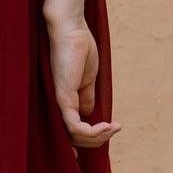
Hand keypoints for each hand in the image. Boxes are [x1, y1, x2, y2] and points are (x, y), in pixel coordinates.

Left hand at [46, 17, 122, 148]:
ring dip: (99, 137)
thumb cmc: (79, 49)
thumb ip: (87, 98)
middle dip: (97, 141)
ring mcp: (59, 102)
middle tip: (113, 130)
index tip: (106, 137)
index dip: (85, 143)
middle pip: (74, 138)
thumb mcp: (87, 80)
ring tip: (113, 127)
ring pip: (75, 136)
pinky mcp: (63, 98)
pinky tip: (108, 125)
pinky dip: (94, 132)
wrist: (72, 29)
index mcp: (65, 101)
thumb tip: (91, 116)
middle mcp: (59, 105)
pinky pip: (75, 126)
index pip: (70, 131)